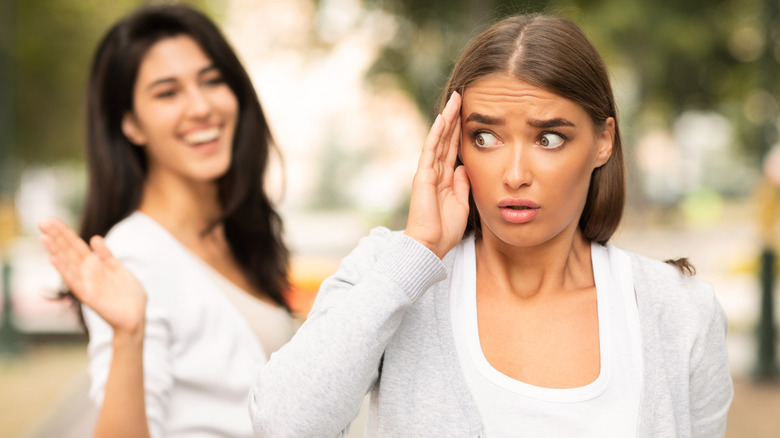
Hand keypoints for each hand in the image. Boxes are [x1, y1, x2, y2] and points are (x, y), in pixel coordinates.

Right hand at [39, 218, 146, 336]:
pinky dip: (65, 271)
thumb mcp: (118, 269)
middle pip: (70, 252)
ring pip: (69, 264)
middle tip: (43, 222)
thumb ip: (106, 255)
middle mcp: (88, 274)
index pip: (77, 246)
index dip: (65, 233)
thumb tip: (94, 238)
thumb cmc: (127, 294)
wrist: (136, 317)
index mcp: (95, 266)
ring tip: (45, 238)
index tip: (52, 220)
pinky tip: (55, 260)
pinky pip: (75, 282)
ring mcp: (87, 284)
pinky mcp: (90, 297)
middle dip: (58, 237)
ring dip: (56, 251)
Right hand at [404, 92, 469, 258]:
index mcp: (445, 178)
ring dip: (446, 119)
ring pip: (438, 139)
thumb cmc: (444, 230)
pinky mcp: (423, 176)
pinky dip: (437, 133)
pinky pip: (430, 150)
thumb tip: (466, 166)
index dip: (460, 130)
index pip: (453, 148)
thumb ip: (463, 184)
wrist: (430, 245)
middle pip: (445, 139)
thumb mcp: (462, 203)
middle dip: (453, 118)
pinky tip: (443, 118)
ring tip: (455, 99)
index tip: (469, 113)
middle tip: (462, 96)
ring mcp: (427, 172)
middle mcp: (435, 172)